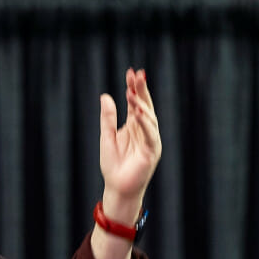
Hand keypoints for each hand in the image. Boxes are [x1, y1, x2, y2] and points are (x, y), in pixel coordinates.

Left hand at [98, 68, 161, 216]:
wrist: (117, 187)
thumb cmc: (113, 165)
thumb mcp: (107, 137)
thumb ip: (107, 118)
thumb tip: (105, 96)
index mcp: (134, 125)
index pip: (136, 102)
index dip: (134, 87)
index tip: (131, 72)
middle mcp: (144, 130)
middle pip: (145, 106)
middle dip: (142, 90)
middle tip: (137, 74)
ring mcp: (150, 140)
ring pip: (149, 118)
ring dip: (141, 105)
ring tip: (132, 92)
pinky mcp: (152, 151)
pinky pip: (150, 134)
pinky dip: (145, 123)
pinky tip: (138, 112)